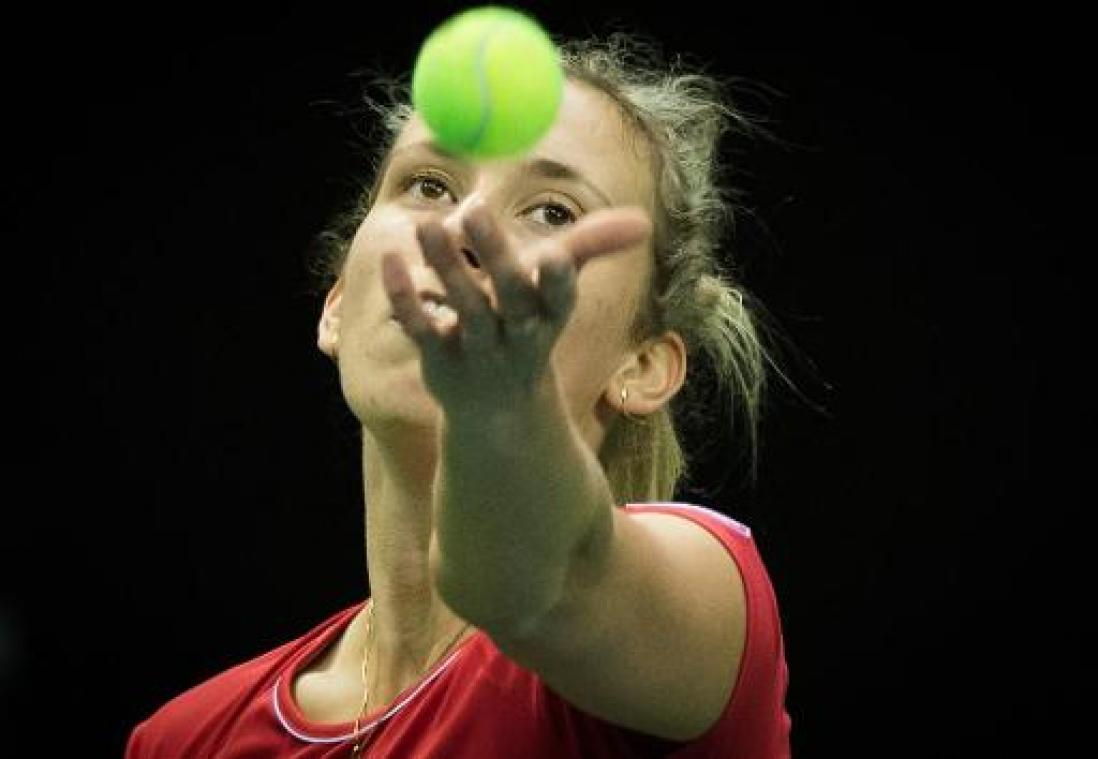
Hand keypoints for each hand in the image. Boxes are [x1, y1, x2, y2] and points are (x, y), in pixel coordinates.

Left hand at [381, 201, 651, 413]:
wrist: (497, 411)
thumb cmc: (529, 332)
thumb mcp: (559, 293)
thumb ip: (592, 248)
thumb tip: (642, 220)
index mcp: (550, 317)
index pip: (559, 299)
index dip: (556, 281)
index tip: (554, 254)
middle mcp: (518, 335)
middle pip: (509, 297)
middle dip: (495, 256)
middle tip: (474, 208)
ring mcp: (478, 349)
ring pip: (465, 309)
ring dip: (447, 266)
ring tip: (428, 223)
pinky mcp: (439, 358)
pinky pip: (422, 326)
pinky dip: (406, 296)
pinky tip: (391, 260)